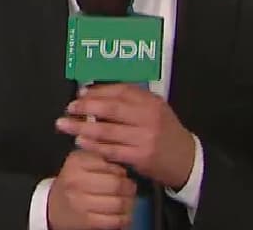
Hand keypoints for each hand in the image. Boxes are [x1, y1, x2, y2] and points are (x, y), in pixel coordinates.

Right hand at [47, 150, 136, 229]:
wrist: (53, 206)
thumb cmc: (72, 183)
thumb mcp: (79, 163)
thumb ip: (99, 156)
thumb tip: (123, 161)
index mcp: (76, 163)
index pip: (111, 166)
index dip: (121, 172)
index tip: (121, 175)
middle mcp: (75, 181)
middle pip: (117, 184)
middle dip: (128, 188)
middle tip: (128, 189)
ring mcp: (80, 202)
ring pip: (119, 203)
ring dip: (128, 204)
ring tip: (125, 201)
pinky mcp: (86, 221)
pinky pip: (116, 220)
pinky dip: (124, 218)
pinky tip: (121, 215)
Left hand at [56, 84, 195, 189]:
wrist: (187, 160)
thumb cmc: (165, 132)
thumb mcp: (155, 109)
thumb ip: (130, 101)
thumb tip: (94, 93)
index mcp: (151, 102)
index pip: (119, 91)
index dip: (97, 92)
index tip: (80, 94)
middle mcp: (148, 117)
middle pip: (111, 108)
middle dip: (85, 107)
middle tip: (69, 108)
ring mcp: (144, 137)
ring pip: (107, 130)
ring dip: (82, 127)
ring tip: (65, 125)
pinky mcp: (140, 157)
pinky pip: (111, 149)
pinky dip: (94, 145)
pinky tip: (81, 141)